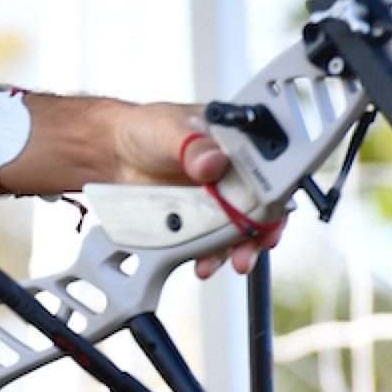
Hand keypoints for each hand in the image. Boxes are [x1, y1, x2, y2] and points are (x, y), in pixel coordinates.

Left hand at [112, 101, 285, 278]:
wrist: (115, 154)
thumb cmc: (149, 129)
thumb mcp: (171, 131)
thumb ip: (192, 146)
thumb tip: (213, 162)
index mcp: (238, 146)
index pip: (270, 171)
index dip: (276, 193)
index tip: (271, 211)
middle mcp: (235, 175)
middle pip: (262, 207)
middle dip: (263, 231)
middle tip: (257, 245)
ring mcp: (218, 201)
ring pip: (241, 231)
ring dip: (240, 250)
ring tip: (230, 261)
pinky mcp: (200, 221)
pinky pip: (213, 243)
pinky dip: (212, 256)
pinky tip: (204, 262)